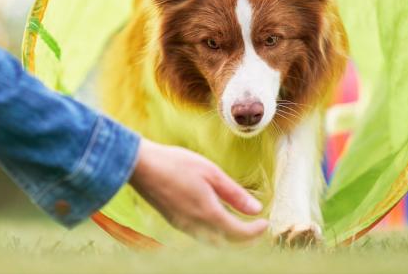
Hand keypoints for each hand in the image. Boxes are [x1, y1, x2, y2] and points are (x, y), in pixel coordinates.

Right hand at [128, 137, 268, 243]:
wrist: (141, 166)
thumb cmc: (177, 164)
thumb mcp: (211, 173)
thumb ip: (234, 193)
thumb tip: (256, 209)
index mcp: (208, 213)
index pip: (238, 233)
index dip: (255, 232)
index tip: (265, 223)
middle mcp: (196, 226)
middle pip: (227, 243)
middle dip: (245, 240)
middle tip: (258, 229)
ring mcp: (183, 226)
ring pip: (214, 242)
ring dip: (230, 239)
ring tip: (242, 227)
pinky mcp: (175, 222)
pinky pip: (201, 236)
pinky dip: (216, 234)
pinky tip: (219, 221)